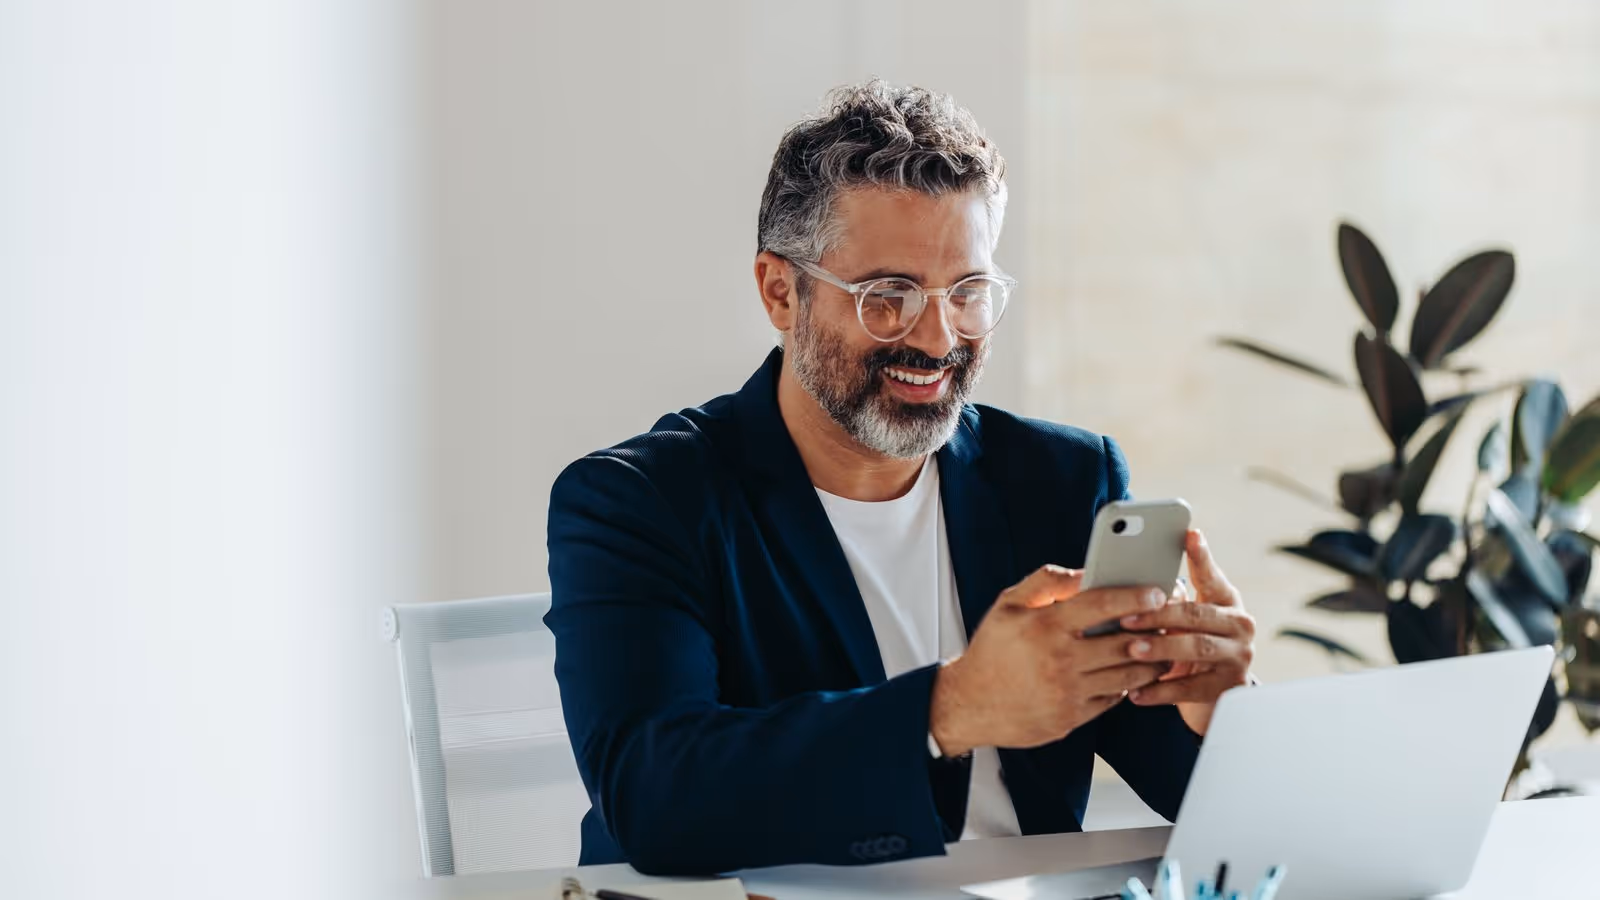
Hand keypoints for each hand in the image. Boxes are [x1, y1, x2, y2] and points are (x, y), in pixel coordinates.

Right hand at [929, 565, 1170, 755]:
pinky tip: (1132, 673)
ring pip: (1126, 675)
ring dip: (1150, 660)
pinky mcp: (1072, 717)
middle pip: (1124, 643)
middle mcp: (1059, 660)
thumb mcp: (1006, 606)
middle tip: (1169, 620)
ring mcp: (1068, 692)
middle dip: (1153, 629)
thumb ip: (1044, 582)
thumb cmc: (991, 651)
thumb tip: (1081, 572)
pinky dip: (1127, 685)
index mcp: (1045, 627)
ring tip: (1160, 648)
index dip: (1134, 595)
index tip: (1156, 590)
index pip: (1100, 605)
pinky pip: (1113, 699)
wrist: (969, 704)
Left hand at [1117, 529, 1255, 733]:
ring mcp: (1238, 656)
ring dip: (1160, 648)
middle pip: (1196, 615)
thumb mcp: (1181, 621)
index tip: (1189, 533)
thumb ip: (1165, 601)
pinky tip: (1136, 693)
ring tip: (1130, 650)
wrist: (1213, 697)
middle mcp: (1239, 624)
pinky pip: (1191, 689)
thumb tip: (1126, 587)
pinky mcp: (1229, 688)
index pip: (1211, 575)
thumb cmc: (1186, 645)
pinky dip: (1160, 691)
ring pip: (1196, 648)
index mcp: (1226, 600)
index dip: (1201, 556)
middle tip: (1124, 618)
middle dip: (1158, 616)